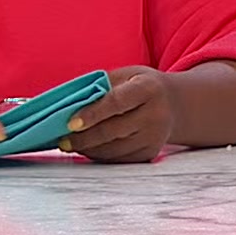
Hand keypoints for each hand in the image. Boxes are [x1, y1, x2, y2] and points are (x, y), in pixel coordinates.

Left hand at [59, 66, 176, 163]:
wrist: (173, 104)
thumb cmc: (141, 86)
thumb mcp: (126, 75)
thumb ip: (100, 86)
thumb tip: (67, 105)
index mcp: (148, 88)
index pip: (117, 103)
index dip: (92, 114)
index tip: (70, 124)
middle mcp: (155, 114)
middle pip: (113, 130)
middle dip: (83, 137)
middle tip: (62, 139)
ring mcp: (155, 137)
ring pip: (114, 149)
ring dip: (88, 149)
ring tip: (71, 144)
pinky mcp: (150, 153)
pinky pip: (119, 159)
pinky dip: (100, 155)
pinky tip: (88, 148)